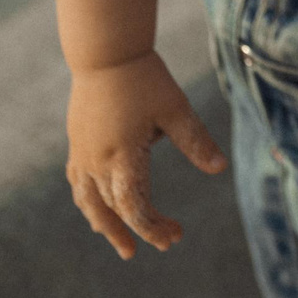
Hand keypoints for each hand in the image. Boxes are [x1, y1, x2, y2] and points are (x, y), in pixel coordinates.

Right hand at [65, 52, 226, 258]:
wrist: (105, 53)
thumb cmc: (144, 79)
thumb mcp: (176, 109)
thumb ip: (196, 140)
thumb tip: (220, 168)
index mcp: (123, 157)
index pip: (135, 208)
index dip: (153, 227)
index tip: (175, 236)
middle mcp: (97, 162)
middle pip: (114, 211)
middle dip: (140, 230)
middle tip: (166, 244)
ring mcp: (82, 154)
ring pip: (89, 203)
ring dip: (107, 226)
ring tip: (122, 244)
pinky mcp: (77, 143)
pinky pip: (78, 184)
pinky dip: (89, 203)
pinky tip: (97, 208)